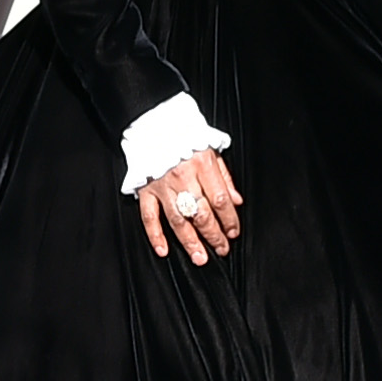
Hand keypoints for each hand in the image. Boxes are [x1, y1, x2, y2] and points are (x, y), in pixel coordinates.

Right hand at [139, 147, 240, 262]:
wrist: (151, 122)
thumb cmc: (183, 136)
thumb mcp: (210, 149)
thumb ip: (223, 177)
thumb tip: (236, 202)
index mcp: (202, 164)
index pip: (220, 199)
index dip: (229, 219)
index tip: (234, 232)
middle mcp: (183, 176)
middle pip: (201, 213)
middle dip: (214, 235)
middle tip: (221, 249)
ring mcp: (162, 185)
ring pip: (178, 219)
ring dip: (190, 241)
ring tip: (200, 258)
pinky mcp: (146, 189)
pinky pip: (149, 216)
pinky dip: (155, 234)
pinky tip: (163, 250)